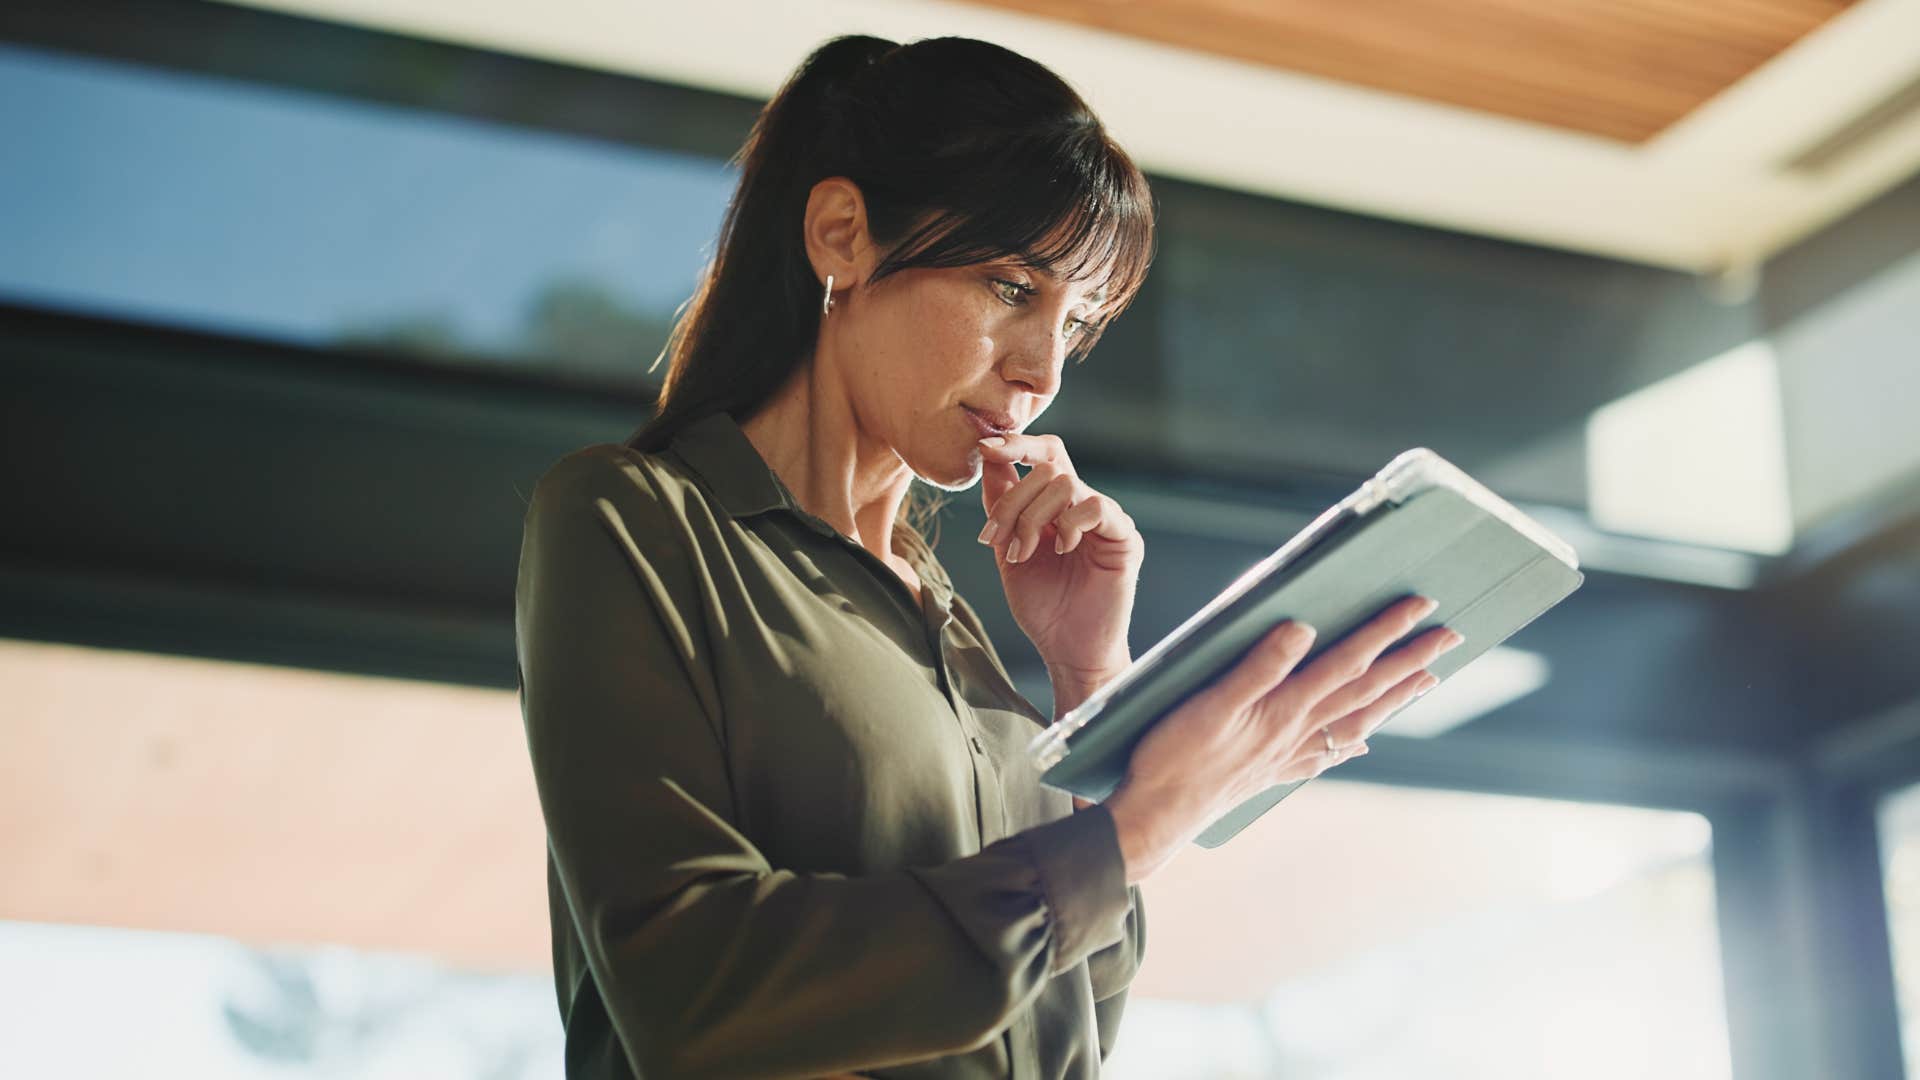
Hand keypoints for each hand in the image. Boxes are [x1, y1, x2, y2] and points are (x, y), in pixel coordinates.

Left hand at [975, 433, 1143, 701]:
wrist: (1067, 649)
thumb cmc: (1042, 605)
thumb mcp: (1007, 548)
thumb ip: (1000, 504)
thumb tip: (986, 454)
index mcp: (1057, 504)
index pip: (1043, 455)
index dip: (1016, 444)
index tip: (983, 446)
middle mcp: (1083, 505)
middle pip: (1048, 467)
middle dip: (1012, 500)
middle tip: (995, 537)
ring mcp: (1106, 519)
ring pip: (1067, 483)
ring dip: (1033, 517)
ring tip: (1022, 554)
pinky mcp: (1124, 538)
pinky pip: (1098, 507)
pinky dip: (1070, 524)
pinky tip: (1059, 550)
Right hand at [1104, 595, 1463, 881]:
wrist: (1157, 814)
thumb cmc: (1175, 756)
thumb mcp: (1210, 702)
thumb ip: (1258, 666)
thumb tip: (1304, 629)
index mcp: (1285, 708)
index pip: (1348, 661)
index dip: (1385, 632)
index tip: (1421, 606)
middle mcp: (1297, 732)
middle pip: (1366, 691)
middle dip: (1410, 661)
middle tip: (1451, 637)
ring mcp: (1288, 755)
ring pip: (1356, 721)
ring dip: (1394, 698)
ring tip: (1426, 680)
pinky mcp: (1272, 772)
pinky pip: (1326, 755)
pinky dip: (1351, 744)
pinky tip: (1363, 745)